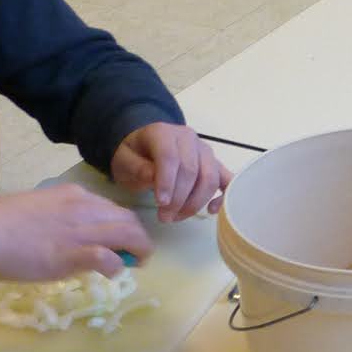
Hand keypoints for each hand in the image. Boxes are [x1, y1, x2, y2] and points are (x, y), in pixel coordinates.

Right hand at [0, 185, 152, 283]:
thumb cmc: (1, 224)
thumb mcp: (42, 211)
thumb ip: (65, 220)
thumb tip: (81, 240)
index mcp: (75, 195)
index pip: (113, 209)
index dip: (124, 226)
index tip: (122, 240)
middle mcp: (84, 207)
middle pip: (128, 220)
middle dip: (139, 238)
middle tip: (138, 256)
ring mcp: (80, 230)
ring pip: (127, 234)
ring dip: (138, 250)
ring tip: (135, 264)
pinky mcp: (71, 254)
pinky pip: (107, 257)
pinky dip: (115, 266)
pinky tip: (111, 273)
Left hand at [111, 123, 231, 222]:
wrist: (145, 146)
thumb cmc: (134, 155)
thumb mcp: (124, 160)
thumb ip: (137, 168)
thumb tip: (154, 179)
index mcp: (163, 133)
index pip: (170, 156)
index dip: (167, 181)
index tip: (160, 204)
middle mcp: (188, 138)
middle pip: (192, 170)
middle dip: (179, 199)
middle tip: (164, 218)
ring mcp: (204, 151)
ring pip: (210, 177)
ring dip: (196, 202)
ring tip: (177, 217)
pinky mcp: (214, 163)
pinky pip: (227, 179)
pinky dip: (223, 196)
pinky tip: (211, 211)